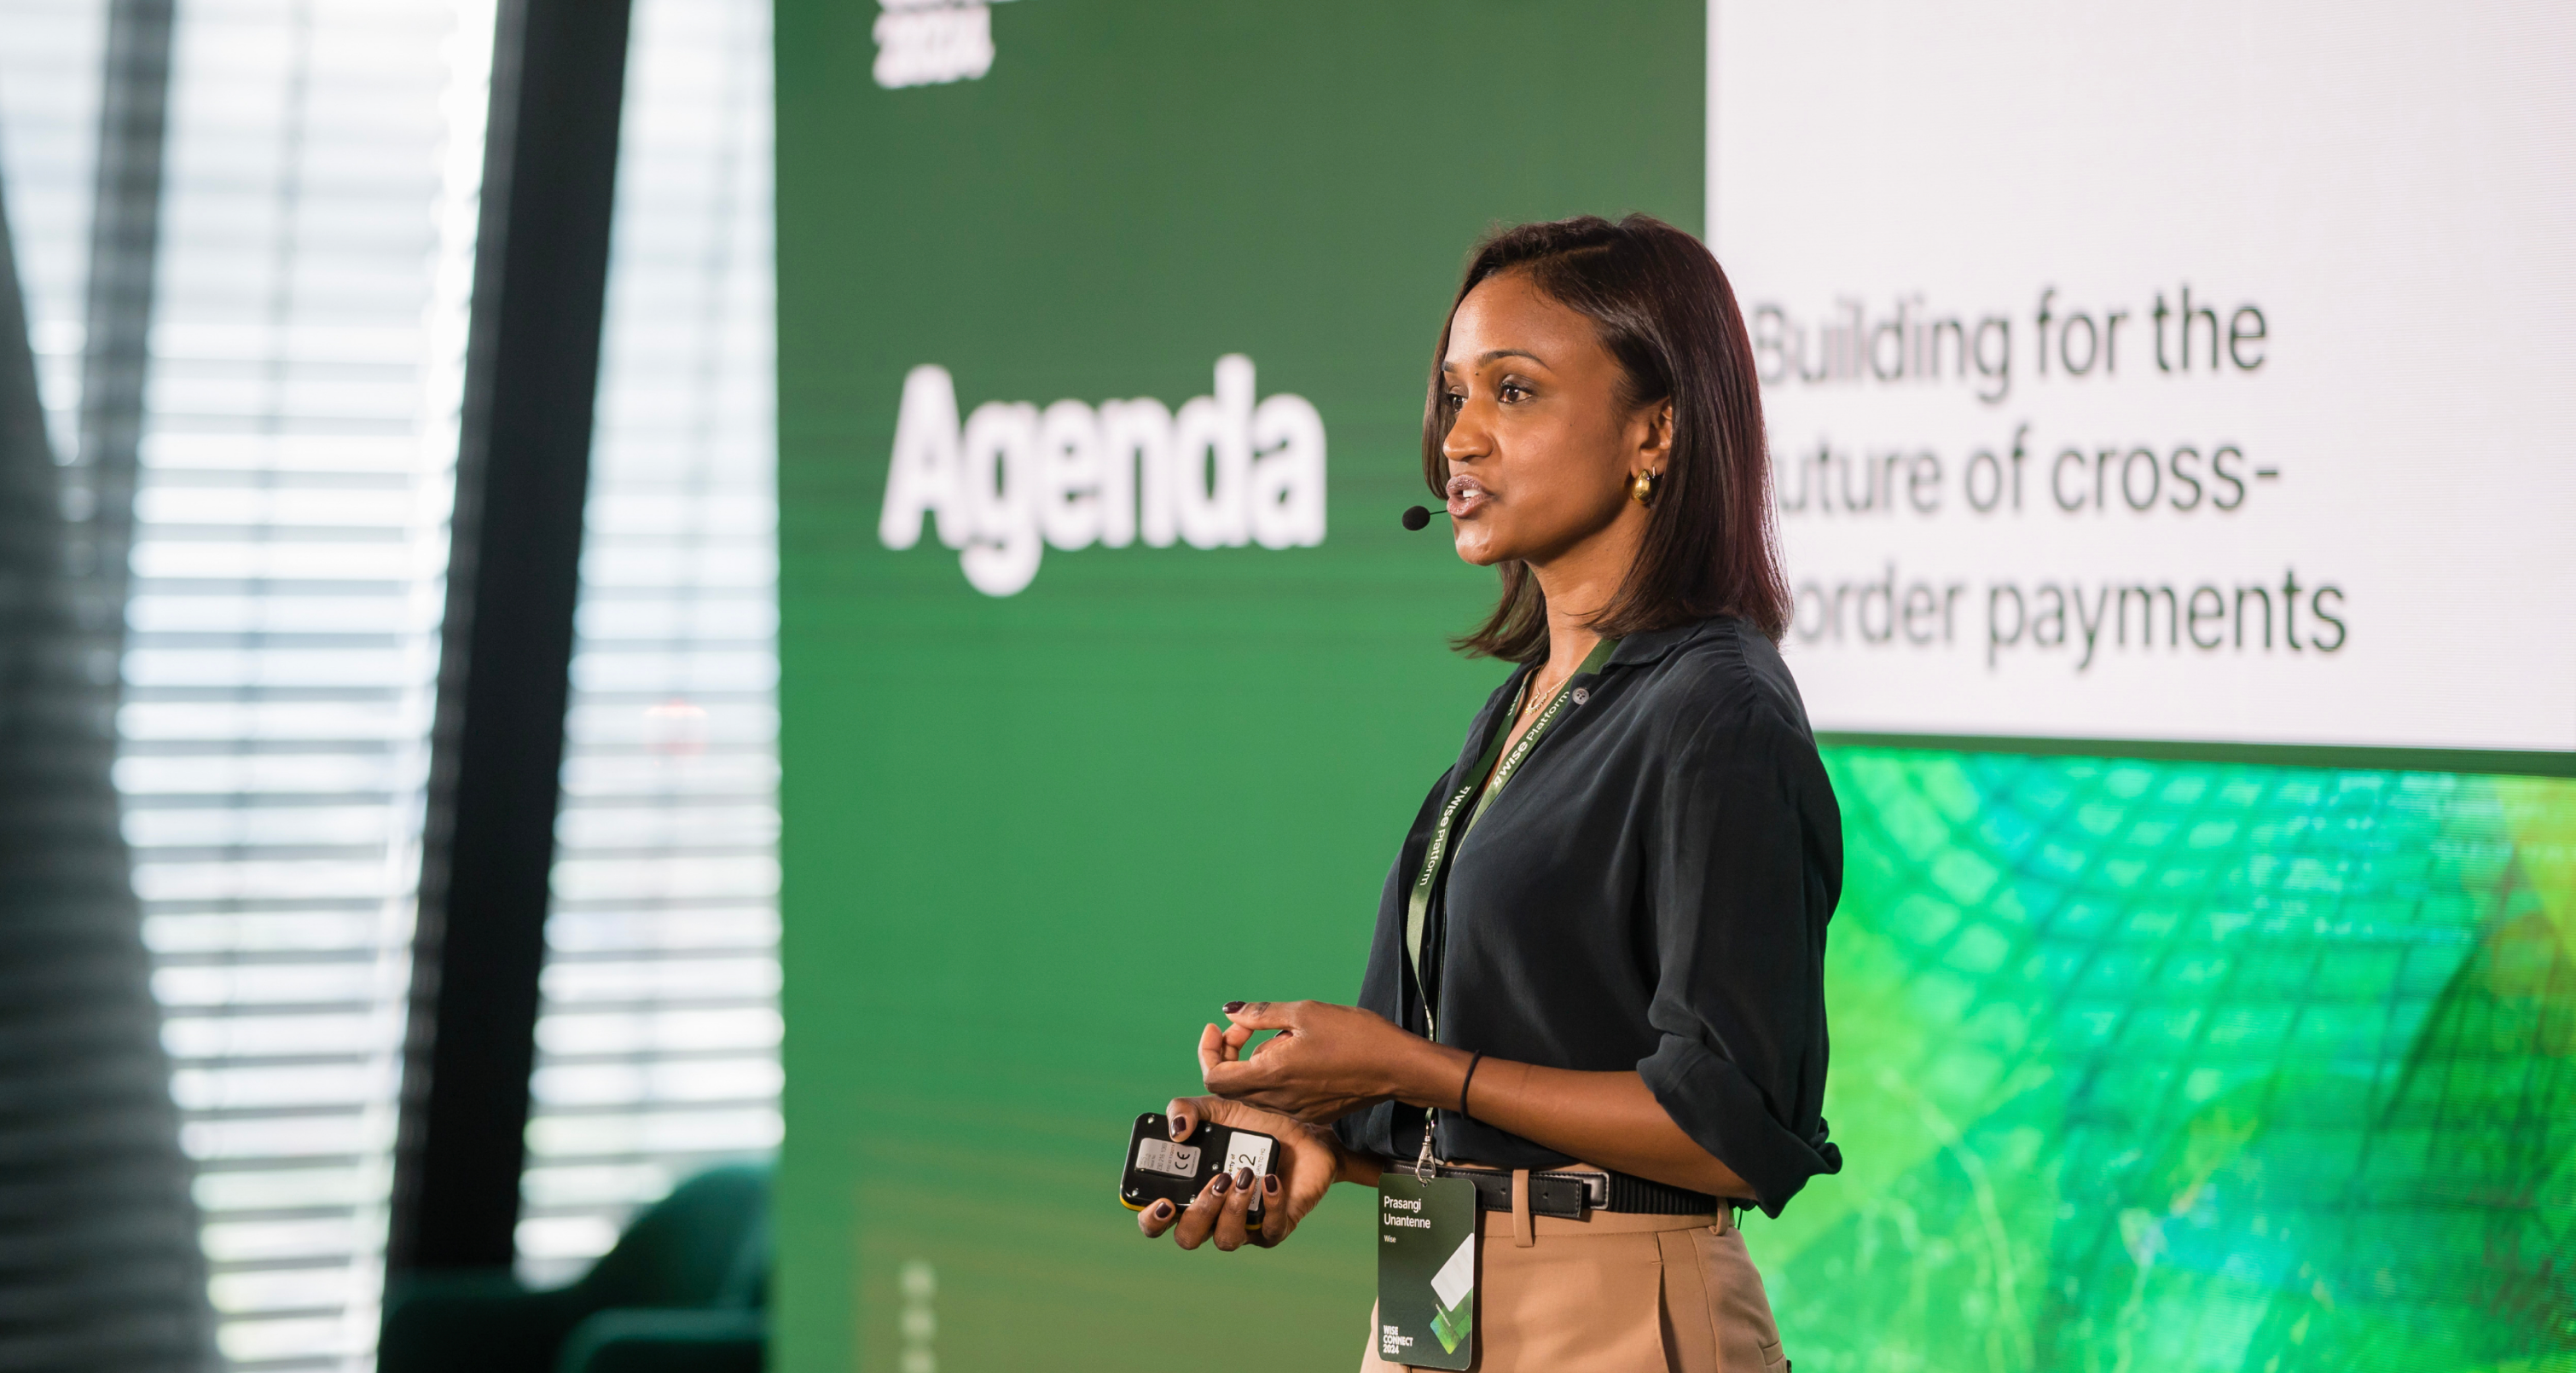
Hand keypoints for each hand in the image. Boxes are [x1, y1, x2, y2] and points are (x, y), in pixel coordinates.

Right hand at [1135, 1096, 1351, 1250]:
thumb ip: (1186, 1109)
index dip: (1152, 1220)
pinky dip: (1270, 1207)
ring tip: (1245, 1175)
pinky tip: (1271, 1180)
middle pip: (1188, 1238)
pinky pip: (1269, 1232)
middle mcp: (1212, 1214)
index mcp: (1188, 1191)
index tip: (1164, 1202)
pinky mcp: (1275, 1226)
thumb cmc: (1253, 1123)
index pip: (1156, 1222)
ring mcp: (1243, 1224)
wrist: (1303, 1128)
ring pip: (1226, 1240)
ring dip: (1232, 1210)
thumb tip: (1175, 1132)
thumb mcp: (1217, 1108)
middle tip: (1217, 1181)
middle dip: (1199, 1213)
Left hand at [1200, 1000, 1459, 1122]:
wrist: (1397, 1067)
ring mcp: (1295, 1110)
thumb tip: (1230, 1012)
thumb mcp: (1305, 1012)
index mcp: (1271, 1074)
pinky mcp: (1311, 1113)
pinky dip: (1275, 1074)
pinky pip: (1278, 1096)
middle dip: (1230, 1052)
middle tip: (1248, 1026)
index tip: (1220, 1028)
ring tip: (1285, 1035)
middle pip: (1231, 1085)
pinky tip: (1300, 1052)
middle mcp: (1278, 1100)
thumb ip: (1261, 1014)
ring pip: (1254, 1091)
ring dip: (1254, 1063)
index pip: (1214, 1077)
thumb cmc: (1355, 1036)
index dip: (1209, 1051)